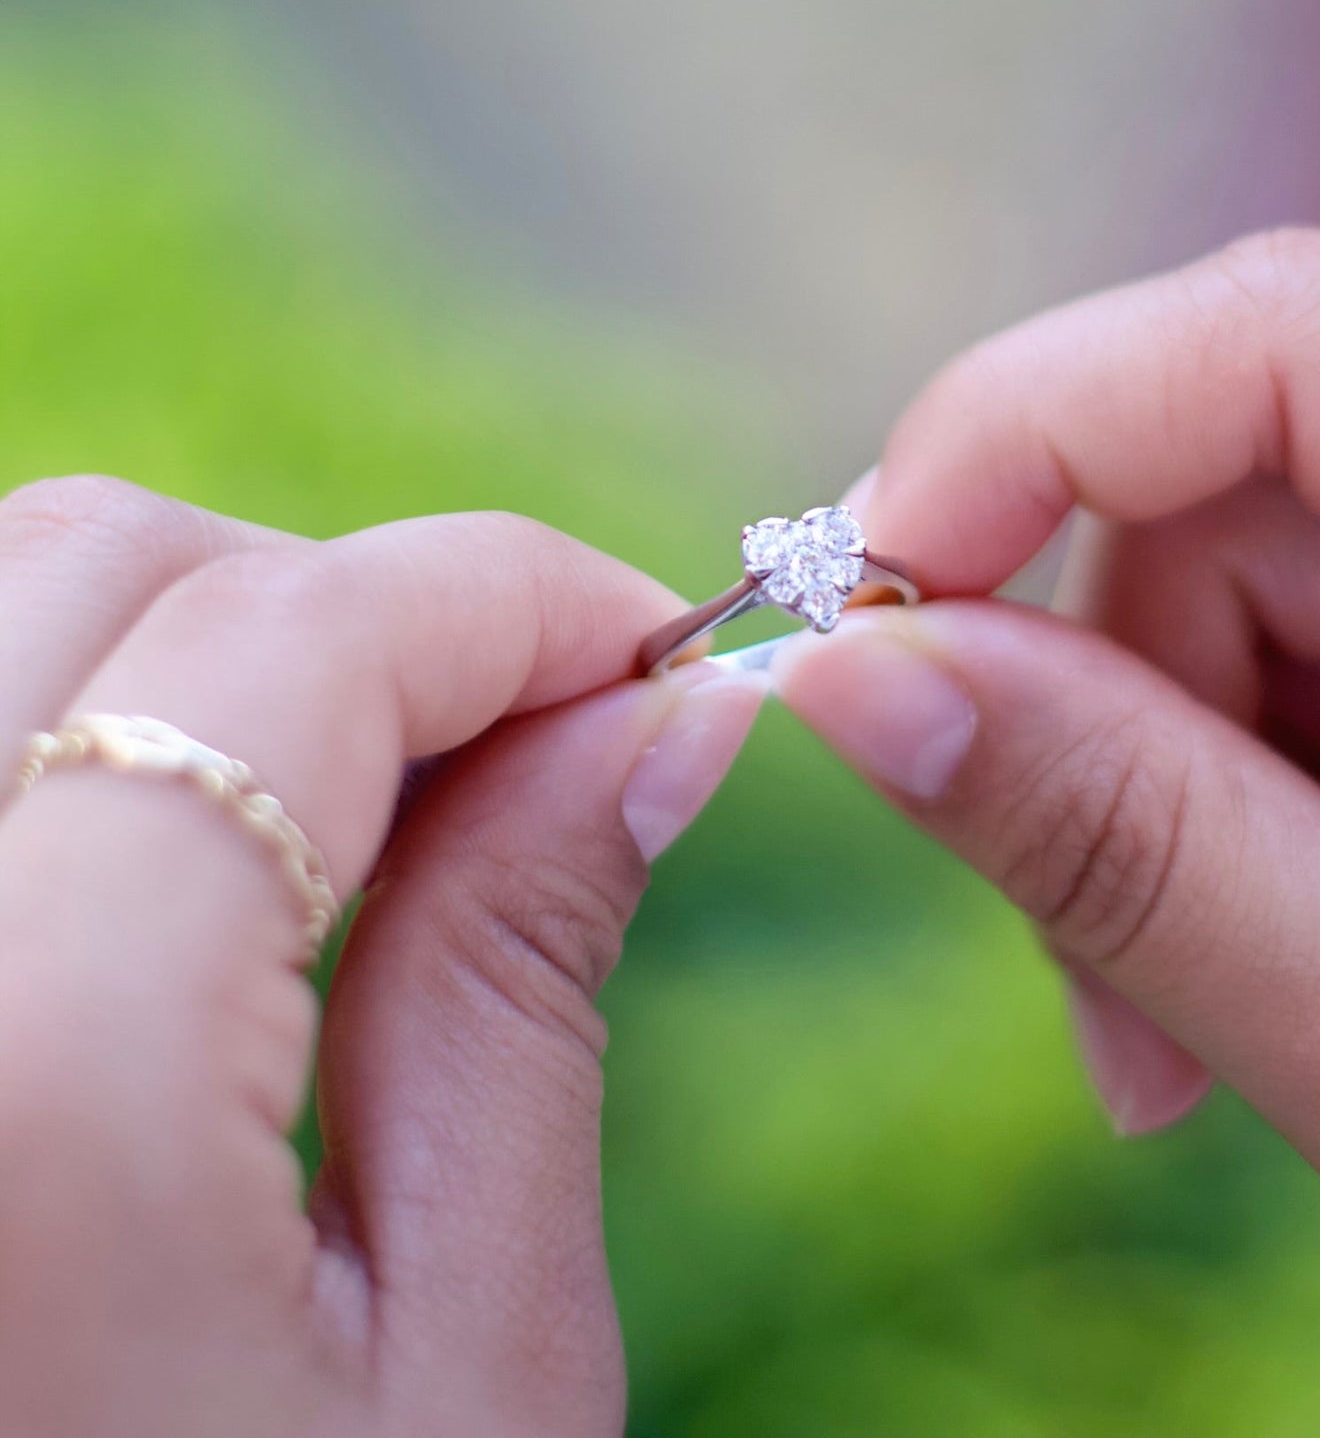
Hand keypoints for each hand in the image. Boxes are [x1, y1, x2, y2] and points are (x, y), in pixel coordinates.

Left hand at [0, 481, 761, 1437]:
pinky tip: (160, 885)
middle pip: (107, 563)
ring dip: (186, 648)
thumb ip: (524, 983)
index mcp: (25, 1083)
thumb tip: (657, 721)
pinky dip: (52, 727)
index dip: (514, 599)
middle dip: (347, 610)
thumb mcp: (456, 1388)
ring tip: (342, 818)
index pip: (297, 641)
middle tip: (511, 748)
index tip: (648, 653)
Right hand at [773, 229, 1319, 1281]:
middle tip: (1095, 1000)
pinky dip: (1268, 802)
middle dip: (1105, 716)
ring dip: (1177, 793)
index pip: (1285, 332)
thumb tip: (854, 679)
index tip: (863, 616)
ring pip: (1271, 580)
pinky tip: (1303, 967)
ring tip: (1197, 1046)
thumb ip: (1151, 863)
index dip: (1027, 429)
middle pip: (1249, 487)